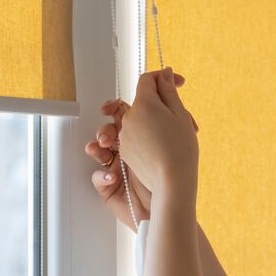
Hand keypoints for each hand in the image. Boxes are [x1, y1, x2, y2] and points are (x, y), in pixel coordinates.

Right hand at [85, 72, 197, 231]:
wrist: (171, 203)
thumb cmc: (177, 166)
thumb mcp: (177, 124)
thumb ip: (166, 97)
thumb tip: (166, 71)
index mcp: (146, 129)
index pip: (131, 105)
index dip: (126, 98)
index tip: (126, 94)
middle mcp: (131, 145)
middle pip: (111, 123)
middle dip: (108, 121)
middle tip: (109, 122)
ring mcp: (119, 165)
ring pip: (99, 148)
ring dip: (99, 144)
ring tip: (104, 147)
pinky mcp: (110, 186)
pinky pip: (99, 176)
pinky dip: (103, 175)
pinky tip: (113, 176)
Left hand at [119, 68, 199, 195]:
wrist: (172, 182)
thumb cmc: (181, 148)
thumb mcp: (180, 114)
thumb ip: (169, 91)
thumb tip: (164, 73)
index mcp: (143, 104)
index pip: (147, 80)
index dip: (163, 78)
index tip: (177, 83)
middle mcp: (129, 118)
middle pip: (145, 101)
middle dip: (164, 105)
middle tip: (185, 118)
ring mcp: (125, 135)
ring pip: (142, 119)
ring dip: (157, 122)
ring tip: (178, 136)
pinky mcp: (125, 151)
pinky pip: (137, 136)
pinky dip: (150, 137)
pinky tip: (166, 148)